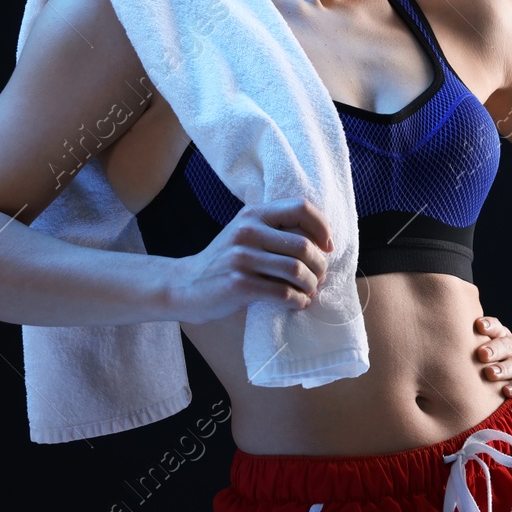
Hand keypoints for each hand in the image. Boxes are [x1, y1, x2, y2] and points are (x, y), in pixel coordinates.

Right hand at [167, 198, 334, 323]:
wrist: (184, 286)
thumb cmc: (224, 262)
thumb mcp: (245, 234)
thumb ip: (275, 231)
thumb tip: (322, 244)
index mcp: (253, 214)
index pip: (301, 208)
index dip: (322, 227)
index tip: (327, 247)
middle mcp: (247, 231)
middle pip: (303, 245)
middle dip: (320, 266)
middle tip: (320, 278)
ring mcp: (241, 258)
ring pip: (296, 270)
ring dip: (311, 285)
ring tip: (309, 292)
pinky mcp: (238, 284)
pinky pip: (282, 292)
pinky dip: (298, 300)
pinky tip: (298, 303)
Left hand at [473, 316, 511, 405]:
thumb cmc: (503, 379)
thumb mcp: (489, 368)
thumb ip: (473, 360)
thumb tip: (441, 355)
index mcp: (507, 342)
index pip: (499, 329)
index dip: (490, 326)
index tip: (477, 325)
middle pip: (511, 343)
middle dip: (496, 348)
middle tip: (481, 354)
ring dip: (507, 367)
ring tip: (491, 374)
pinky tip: (509, 392)